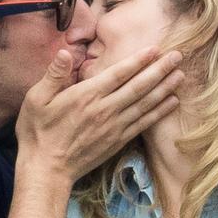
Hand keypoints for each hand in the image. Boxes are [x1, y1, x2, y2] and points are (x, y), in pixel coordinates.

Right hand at [16, 47, 182, 183]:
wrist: (46, 169)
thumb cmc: (38, 133)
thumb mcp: (36, 100)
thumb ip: (53, 75)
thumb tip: (64, 52)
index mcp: (86, 96)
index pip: (118, 74)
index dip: (139, 60)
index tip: (156, 48)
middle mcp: (105, 110)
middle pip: (139, 87)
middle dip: (160, 70)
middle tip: (178, 56)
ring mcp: (114, 127)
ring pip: (145, 104)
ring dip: (165, 88)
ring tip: (181, 75)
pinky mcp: (117, 141)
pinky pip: (143, 124)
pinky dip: (159, 112)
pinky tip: (172, 102)